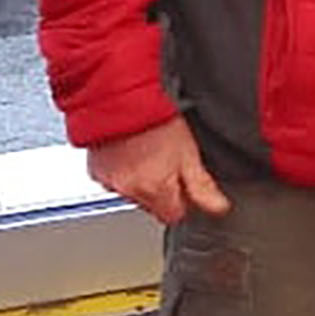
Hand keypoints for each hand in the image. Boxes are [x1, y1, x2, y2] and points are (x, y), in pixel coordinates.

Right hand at [88, 118, 229, 225]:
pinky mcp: (96, 172)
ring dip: (142, 180)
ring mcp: (110, 182)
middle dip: (162, 190)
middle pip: (153, 205)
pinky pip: (115, 181)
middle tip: (167, 161)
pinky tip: (132, 152)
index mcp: (154, 190)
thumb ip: (202, 185)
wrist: (120, 99)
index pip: (173, 216)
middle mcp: (129, 191)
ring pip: (134, 193)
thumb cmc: (155, 119)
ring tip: (149, 152)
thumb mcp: (189, 153)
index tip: (185, 185)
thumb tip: (219, 207)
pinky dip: (123, 172)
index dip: (183, 200)